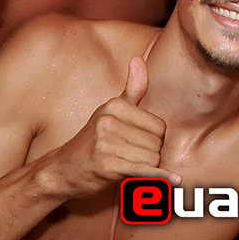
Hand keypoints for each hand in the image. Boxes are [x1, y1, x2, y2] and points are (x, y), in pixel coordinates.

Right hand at [49, 57, 174, 198]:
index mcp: (114, 105)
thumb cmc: (92, 141)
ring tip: (126, 166)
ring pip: (152, 159)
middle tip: (129, 159)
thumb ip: (132, 89)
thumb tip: (138, 59)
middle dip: (150, 156)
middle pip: (157, 144)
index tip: (135, 145)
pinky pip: (144, 171)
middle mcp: (109, 120)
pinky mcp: (106, 165)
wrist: (62, 170)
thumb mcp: (111, 111)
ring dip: (146, 169)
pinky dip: (161, 177)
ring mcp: (106, 143)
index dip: (154, 140)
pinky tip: (176, 180)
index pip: (160, 127)